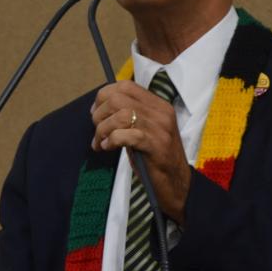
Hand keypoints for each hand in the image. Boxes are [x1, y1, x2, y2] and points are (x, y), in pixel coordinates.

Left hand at [91, 80, 191, 223]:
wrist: (176, 184)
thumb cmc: (155, 158)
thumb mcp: (144, 131)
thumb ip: (129, 117)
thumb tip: (99, 109)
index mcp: (158, 105)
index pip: (126, 86)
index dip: (104, 96)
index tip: (95, 112)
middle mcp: (161, 112)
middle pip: (119, 99)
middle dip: (100, 115)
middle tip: (98, 132)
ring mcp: (160, 128)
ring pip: (121, 115)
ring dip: (103, 130)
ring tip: (101, 143)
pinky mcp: (156, 145)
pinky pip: (126, 135)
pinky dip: (112, 140)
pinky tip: (108, 148)